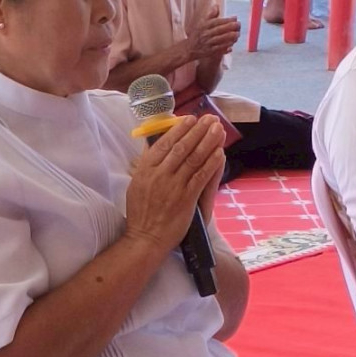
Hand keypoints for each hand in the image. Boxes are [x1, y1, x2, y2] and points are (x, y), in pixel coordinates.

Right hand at [123, 115, 226, 259]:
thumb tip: (152, 144)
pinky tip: (219, 153)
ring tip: (218, 130)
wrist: (145, 237)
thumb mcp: (136, 184)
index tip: (190, 119)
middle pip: (182, 147)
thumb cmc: (140, 212)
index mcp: (145, 169)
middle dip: (198, 130)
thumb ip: (145, 164)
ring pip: (193, 158)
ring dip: (208, 142)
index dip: (179, 129)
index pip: (164, 143)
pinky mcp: (186, 198)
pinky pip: (201, 176)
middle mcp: (159, 174)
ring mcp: (173, 186)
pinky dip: (211, 163)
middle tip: (210, 119)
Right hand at [192, 14, 240, 62]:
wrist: (189, 48)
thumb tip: (216, 5)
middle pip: (218, 30)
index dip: (226, 20)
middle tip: (239, 24)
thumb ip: (210, 15)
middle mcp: (205, 34)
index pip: (216, 22)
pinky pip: (218, 49)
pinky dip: (225, 47)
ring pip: (219, 40)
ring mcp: (207, 43)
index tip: (235, 18)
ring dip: (229, 37)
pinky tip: (232, 45)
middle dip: (229, 27)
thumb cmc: (198, 34)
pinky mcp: (209, 52)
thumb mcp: (202, 23)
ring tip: (238, 34)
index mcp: (204, 26)